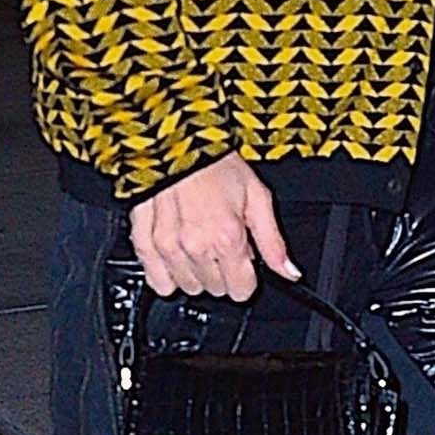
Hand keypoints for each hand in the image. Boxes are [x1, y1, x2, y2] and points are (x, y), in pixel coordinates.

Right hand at [128, 155, 300, 300]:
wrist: (177, 144)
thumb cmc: (216, 164)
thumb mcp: (257, 197)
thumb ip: (273, 242)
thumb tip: (289, 273)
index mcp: (227, 238)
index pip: (241, 291)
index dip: (246, 276)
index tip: (243, 261)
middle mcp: (196, 247)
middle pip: (216, 290)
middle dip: (222, 271)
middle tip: (220, 243)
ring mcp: (167, 247)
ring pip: (189, 287)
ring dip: (196, 272)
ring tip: (198, 243)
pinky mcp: (144, 243)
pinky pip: (157, 281)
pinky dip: (168, 275)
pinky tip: (177, 256)